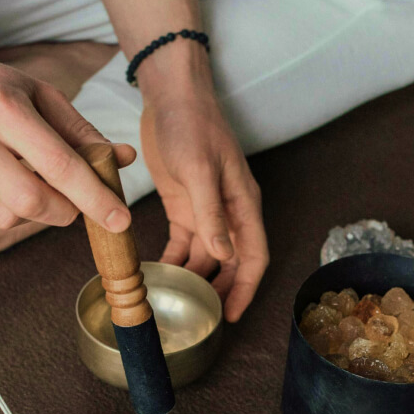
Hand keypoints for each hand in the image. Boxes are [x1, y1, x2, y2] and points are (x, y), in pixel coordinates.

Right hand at [0, 46, 135, 232]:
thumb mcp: (38, 94)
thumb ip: (81, 132)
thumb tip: (124, 160)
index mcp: (2, 107)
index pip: (59, 166)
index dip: (95, 198)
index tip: (120, 221)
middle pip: (31, 202)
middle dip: (63, 211)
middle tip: (69, 203)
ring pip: (5, 219)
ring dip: (27, 211)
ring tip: (17, 179)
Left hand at [141, 95, 268, 321]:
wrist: (171, 97)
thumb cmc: (193, 126)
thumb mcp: (201, 170)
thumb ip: (211, 213)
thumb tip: (222, 255)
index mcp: (243, 204)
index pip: (253, 257)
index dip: (244, 289)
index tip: (231, 315)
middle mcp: (228, 212)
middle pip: (229, 262)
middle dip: (219, 289)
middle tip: (200, 316)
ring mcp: (204, 209)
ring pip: (205, 255)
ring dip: (194, 277)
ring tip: (176, 300)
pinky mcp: (182, 204)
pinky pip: (182, 241)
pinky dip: (174, 258)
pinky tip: (160, 273)